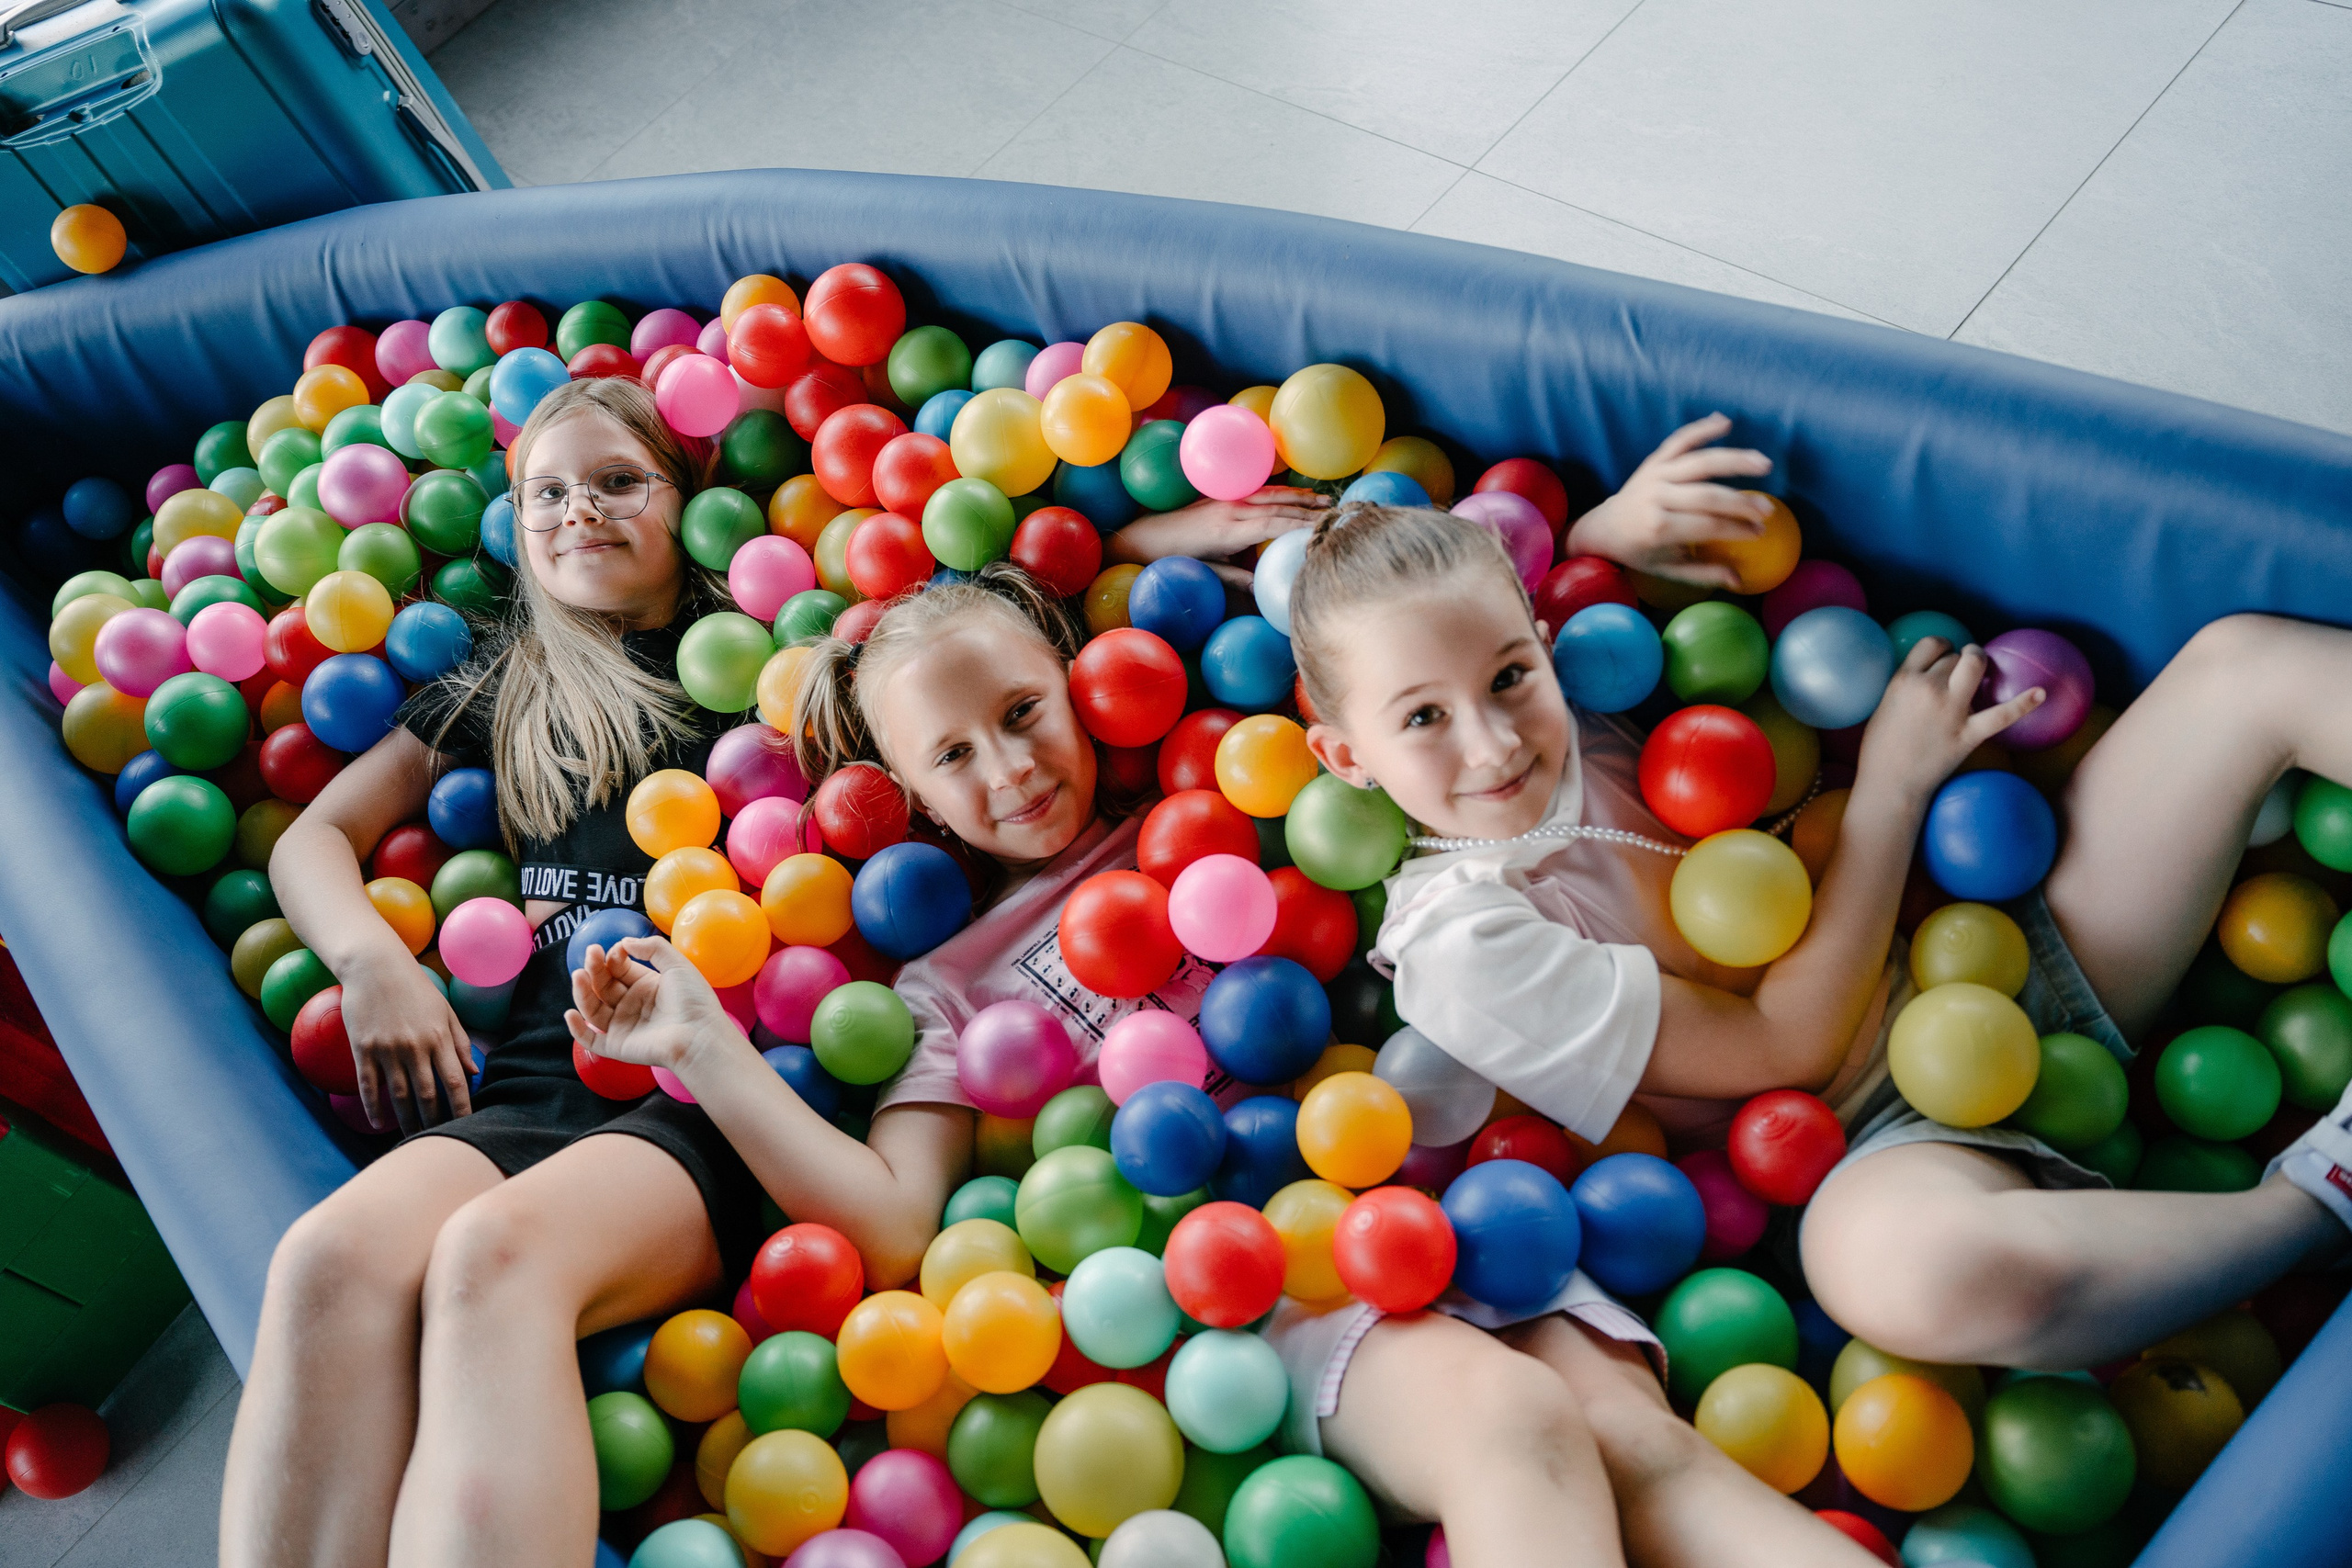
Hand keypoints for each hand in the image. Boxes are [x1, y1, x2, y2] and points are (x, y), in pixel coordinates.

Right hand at [340, 951, 474, 1133]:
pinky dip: (374, 1107)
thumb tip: (474, 1073)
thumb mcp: (445, 1011)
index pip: (455, 1081)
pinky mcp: (363, 1049)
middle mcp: (414, 1047)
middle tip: (439, 1140)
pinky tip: (378, 1124)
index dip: (463, 1107)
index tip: (468, 1126)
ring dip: (406, 1121)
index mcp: (438, 1037)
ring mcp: (387, 1050)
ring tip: (413, 1140)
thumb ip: (460, 1042)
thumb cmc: (415, 988)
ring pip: (399, 1095)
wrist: (374, 967)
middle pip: (428, 1094)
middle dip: (435, 1121)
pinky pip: (368, 1086)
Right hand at [565, 936, 739, 1074]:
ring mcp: (623, 1025)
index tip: (616, 949)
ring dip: (582, 992)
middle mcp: (632, 1004)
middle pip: (603, 985)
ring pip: (593, 1008)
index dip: (613, 957)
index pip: (619, 969)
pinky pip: (591, 1040)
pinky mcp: (618, 1046)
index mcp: (646, 985)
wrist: (699, 1036)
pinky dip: (577, 1030)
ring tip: (578, 975)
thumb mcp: (677, 964)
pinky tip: (571, 1014)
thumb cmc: (693, 1000)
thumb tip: (624, 941)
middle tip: (590, 954)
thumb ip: (652, 948)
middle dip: (594, 969)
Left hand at [1106, 487, 1331, 586]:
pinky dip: (1280, 492)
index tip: (1325, 529)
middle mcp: (1230, 509)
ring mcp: (1226, 499)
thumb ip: (1234, 578)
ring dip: (1299, 496)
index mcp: (1228, 530)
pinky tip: (1293, 494)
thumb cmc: (1171, 560)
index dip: (1301, 526)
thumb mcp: (1204, 573)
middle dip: (1309, 509)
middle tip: (1337, 513)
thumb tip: (1262, 589)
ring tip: (1324, 499)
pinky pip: (1258, 491)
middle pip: (1278, 507)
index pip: (1274, 524)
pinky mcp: (1221, 496)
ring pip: (1271, 494)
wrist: (1142, 537)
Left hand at [1562, 414, 1775, 585]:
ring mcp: (1654, 475)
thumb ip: (1702, 574)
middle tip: (1768, 510)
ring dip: (1734, 460)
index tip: (1760, 533)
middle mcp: (1655, 498)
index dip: (1737, 529)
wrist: (1602, 527)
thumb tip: (1739, 581)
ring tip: (1764, 463)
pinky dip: (1700, 429)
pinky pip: (1679, 441)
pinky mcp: (1654, 460)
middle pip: (1707, 496)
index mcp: (1657, 528)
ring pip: (1699, 462)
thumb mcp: (1667, 569)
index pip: (1707, 526)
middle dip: (1741, 503)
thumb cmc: (1640, 551)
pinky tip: (1724, 421)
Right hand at [1854, 638, 2044, 809]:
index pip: (1931, 644)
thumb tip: (1927, 674)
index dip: (1942, 646)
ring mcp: (1951, 710)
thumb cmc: (1879, 749)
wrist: (1890, 784)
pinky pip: (2002, 714)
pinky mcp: (1969, 733)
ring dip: (1982, 662)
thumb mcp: (1883, 706)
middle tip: (1960, 671)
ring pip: (1975, 667)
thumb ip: (1905, 687)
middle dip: (1959, 660)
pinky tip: (2041, 693)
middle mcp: (1929, 688)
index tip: (1944, 655)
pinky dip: (2024, 703)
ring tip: (1985, 669)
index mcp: (1904, 680)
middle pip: (1954, 657)